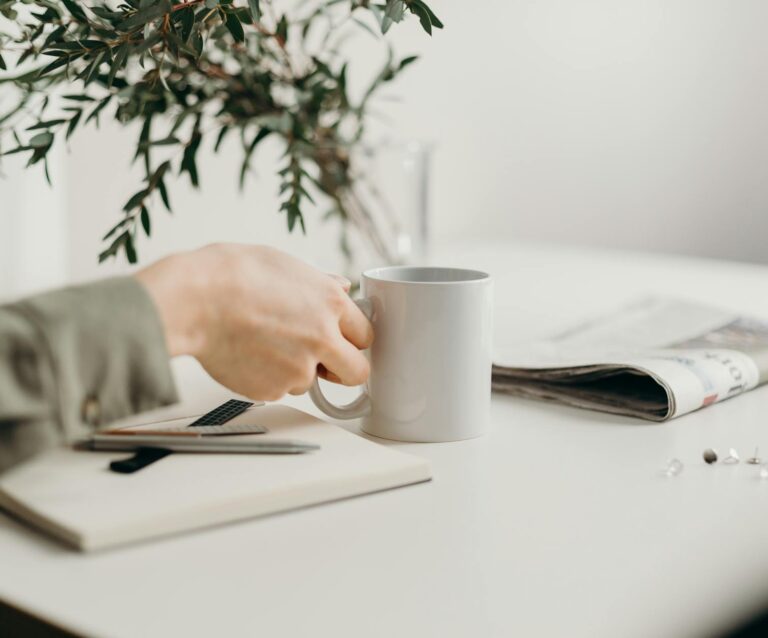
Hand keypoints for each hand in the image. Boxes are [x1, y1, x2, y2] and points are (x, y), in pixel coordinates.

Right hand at [136, 244, 372, 400]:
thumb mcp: (283, 263)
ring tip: (264, 345)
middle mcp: (322, 338)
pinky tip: (248, 354)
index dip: (352, 338)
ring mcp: (299, 368)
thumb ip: (319, 282)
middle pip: (357, 371)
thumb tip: (339, 287)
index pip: (365, 334)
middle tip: (325, 363)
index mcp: (330, 303)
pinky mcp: (272, 389)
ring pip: (310, 381)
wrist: (193, 301)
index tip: (343, 341)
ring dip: (296, 371)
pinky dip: (267, 378)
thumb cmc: (231, 275)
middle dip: (344, 369)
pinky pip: (278, 389)